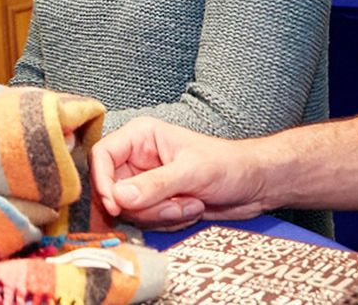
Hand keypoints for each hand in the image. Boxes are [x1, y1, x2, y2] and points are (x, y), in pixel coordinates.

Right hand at [92, 117, 271, 228]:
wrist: (255, 186)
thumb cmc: (228, 166)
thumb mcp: (192, 173)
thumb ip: (154, 185)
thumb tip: (119, 198)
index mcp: (140, 137)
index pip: (102, 155)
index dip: (103, 182)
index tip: (116, 206)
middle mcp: (137, 159)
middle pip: (114, 189)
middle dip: (145, 205)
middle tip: (176, 204)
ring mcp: (146, 183)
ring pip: (130, 209)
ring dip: (161, 214)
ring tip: (191, 203)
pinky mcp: (156, 203)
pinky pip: (146, 221)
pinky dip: (169, 221)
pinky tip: (192, 208)